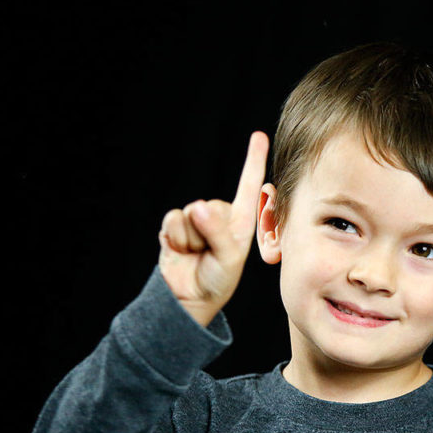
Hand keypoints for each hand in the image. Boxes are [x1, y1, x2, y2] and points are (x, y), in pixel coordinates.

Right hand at [158, 131, 269, 325]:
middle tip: (210, 254)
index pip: (248, 184)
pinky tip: (181, 250)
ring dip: (191, 239)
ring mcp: (196, 218)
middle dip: (207, 233)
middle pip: (210, 207)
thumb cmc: (218, 279)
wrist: (189, 297)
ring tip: (197, 254)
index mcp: (240, 219)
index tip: (259, 136)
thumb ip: (217, 233)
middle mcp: (218, 214)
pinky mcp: (174, 225)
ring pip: (189, 215)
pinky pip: (172, 221)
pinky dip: (175, 239)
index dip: (254, 159)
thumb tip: (197, 207)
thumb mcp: (228, 259)